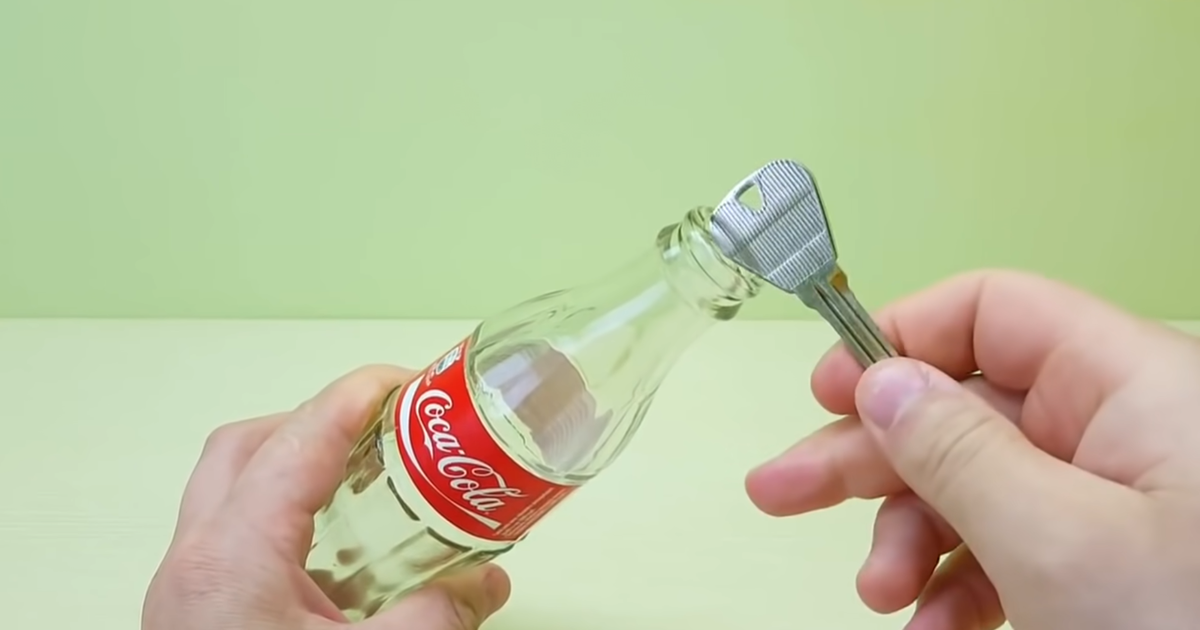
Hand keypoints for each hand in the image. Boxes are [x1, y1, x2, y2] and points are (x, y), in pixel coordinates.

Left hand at [142, 365, 510, 629]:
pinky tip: (337, 555)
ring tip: (365, 479)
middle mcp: (194, 564)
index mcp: (232, 561)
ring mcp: (186, 592)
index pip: (297, 441)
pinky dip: (285, 521)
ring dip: (295, 468)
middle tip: (383, 427)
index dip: (355, 397)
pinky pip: (233, 537)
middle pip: (244, 448)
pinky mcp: (193, 619)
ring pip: (229, 490)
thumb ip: (438, 619)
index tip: (404, 381)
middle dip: (316, 422)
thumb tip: (485, 582)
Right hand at [746, 270, 1199, 629]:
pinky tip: (930, 625)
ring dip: (909, 537)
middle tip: (779, 491)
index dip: (901, 340)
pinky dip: (958, 582)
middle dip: (870, 455)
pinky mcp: (1110, 559)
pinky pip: (1011, 544)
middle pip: (965, 405)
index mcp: (1135, 383)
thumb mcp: (1056, 542)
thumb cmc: (1188, 628)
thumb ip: (956, 451)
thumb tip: (881, 381)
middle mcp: (1125, 428)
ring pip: (978, 484)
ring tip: (878, 596)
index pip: (995, 312)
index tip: (828, 392)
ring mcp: (1117, 499)